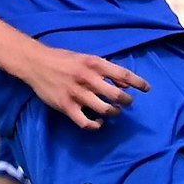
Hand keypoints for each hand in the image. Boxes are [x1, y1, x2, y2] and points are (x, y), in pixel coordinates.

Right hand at [20, 45, 149, 129]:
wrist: (36, 63)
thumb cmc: (64, 60)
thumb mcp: (87, 58)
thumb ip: (106, 70)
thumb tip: (126, 83)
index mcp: (95, 64)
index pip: (123, 74)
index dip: (138, 82)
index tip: (147, 89)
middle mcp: (88, 79)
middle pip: (116, 95)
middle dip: (127, 101)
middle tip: (127, 103)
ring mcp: (77, 94)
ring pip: (104, 109)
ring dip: (114, 113)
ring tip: (114, 112)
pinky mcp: (66, 106)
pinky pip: (85, 122)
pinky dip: (96, 125)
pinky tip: (99, 122)